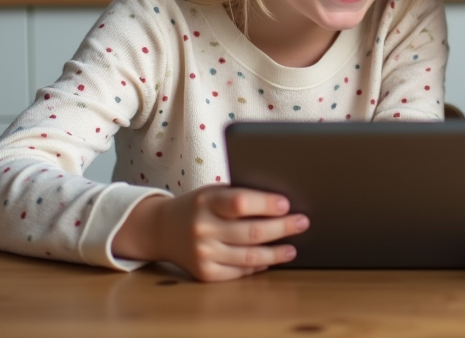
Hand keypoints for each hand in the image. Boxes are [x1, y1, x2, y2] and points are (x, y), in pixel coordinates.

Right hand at [112, 185, 308, 281]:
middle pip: (251, 231)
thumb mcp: (213, 192)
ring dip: (276, 252)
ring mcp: (203, 253)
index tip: (287, 204)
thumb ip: (240, 195)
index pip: (241, 202)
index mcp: (206, 201)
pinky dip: (257, 265)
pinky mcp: (204, 273)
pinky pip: (238, 271)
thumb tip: (282, 203)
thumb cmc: (198, 205)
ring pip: (249, 255)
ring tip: (292, 248)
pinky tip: (269, 259)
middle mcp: (202, 228)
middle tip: (302, 222)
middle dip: (282, 227)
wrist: (162, 229)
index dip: (266, 204)